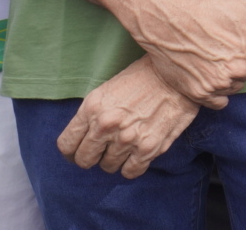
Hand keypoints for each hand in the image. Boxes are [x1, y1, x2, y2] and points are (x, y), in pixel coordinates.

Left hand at [57, 57, 198, 177]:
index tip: (79, 150)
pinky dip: (131, 167)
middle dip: (91, 157)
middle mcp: (106, 126)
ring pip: (107, 167)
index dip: (71, 150)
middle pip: (84, 160)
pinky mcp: (148, 148)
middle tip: (102, 150)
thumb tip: (84, 137)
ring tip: (124, 147)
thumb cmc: (144, 77)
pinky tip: (136, 155)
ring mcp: (127, 139)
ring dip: (114, 159)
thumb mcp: (108, 89)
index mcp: (92, 108)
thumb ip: (93, 114)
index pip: (66, 144)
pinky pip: (130, 171)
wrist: (178, 73)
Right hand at [131, 0, 245, 107]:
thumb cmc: (209, 7)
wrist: (168, 16)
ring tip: (211, 56)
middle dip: (242, 60)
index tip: (236, 37)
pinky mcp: (200, 94)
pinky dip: (216, 91)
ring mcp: (220, 83)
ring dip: (229, 75)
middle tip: (221, 45)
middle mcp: (241, 69)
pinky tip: (205, 73)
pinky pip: (220, 102)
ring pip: (236, 85)